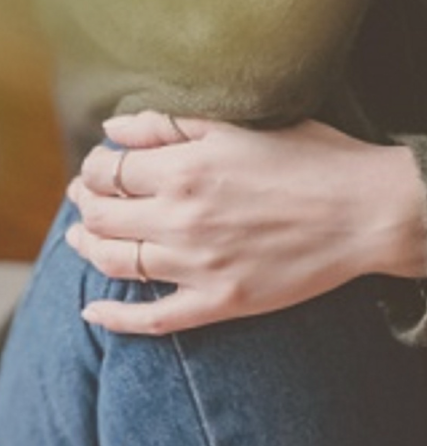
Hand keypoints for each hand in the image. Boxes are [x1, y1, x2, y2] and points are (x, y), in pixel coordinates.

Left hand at [65, 110, 426, 334]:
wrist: (366, 212)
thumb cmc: (304, 157)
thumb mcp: (231, 125)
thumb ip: (164, 125)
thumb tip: (111, 129)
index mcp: (181, 169)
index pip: (106, 171)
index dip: (92, 168)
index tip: (97, 168)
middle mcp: (181, 218)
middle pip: (101, 216)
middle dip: (82, 203)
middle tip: (81, 198)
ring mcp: (199, 265)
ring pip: (116, 262)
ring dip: (86, 249)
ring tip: (78, 238)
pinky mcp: (221, 303)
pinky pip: (155, 319)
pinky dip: (116, 320)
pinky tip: (91, 314)